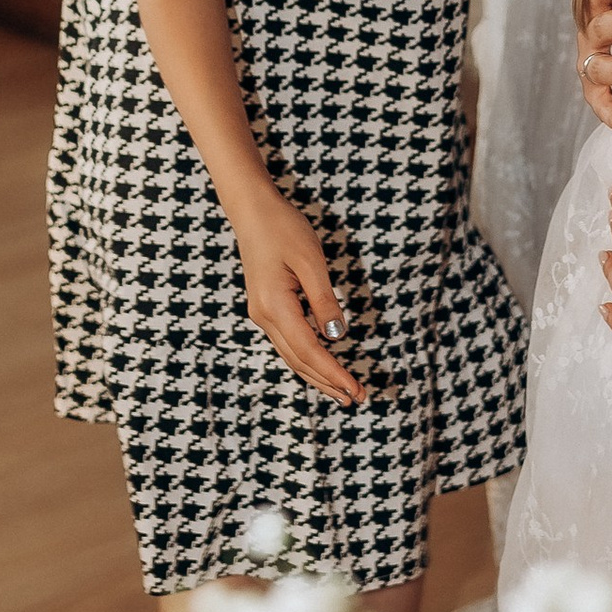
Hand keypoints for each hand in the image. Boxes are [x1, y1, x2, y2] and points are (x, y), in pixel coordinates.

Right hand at [232, 191, 366, 405]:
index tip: (356, 390)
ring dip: (317, 376)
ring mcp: (262, 314)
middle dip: (328, 383)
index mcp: (274, 306)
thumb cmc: (284, 229)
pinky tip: (321, 368)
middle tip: (358, 399)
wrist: (253, 211)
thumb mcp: (311, 261)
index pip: (309, 350)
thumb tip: (337, 337)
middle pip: (299, 361)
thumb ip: (324, 301)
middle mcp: (263, 316)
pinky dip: (306, 360)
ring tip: (343, 393)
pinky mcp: (265, 309)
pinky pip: (287, 343)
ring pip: (291, 356)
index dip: (334, 373)